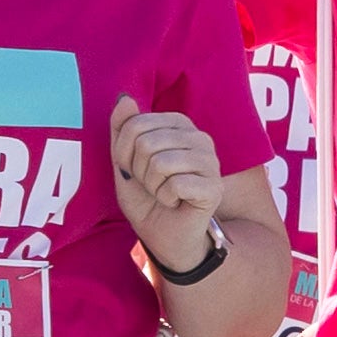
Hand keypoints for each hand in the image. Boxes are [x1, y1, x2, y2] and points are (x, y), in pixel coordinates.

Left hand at [109, 98, 227, 263]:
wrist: (165, 237)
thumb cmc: (147, 199)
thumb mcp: (124, 163)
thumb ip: (122, 131)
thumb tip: (125, 98)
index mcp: (179, 125)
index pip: (134, 125)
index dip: (123, 154)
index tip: (136, 170)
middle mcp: (199, 138)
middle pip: (146, 142)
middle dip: (138, 171)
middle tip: (151, 185)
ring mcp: (210, 161)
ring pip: (160, 163)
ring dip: (152, 186)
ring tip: (163, 193)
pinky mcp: (214, 187)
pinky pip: (175, 184)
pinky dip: (166, 199)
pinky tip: (176, 203)